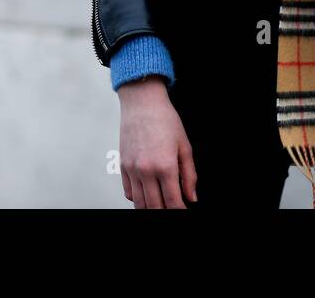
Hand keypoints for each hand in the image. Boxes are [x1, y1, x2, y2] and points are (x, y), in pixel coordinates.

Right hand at [117, 77, 197, 207]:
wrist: (142, 103)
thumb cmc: (165, 120)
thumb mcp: (185, 146)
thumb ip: (190, 175)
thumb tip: (192, 197)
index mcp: (165, 166)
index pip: (173, 202)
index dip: (180, 211)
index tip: (184, 210)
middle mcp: (146, 171)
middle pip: (155, 207)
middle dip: (166, 211)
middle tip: (174, 207)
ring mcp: (132, 169)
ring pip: (139, 203)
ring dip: (151, 208)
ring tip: (161, 204)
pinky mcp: (123, 166)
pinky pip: (129, 192)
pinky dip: (138, 198)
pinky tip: (148, 193)